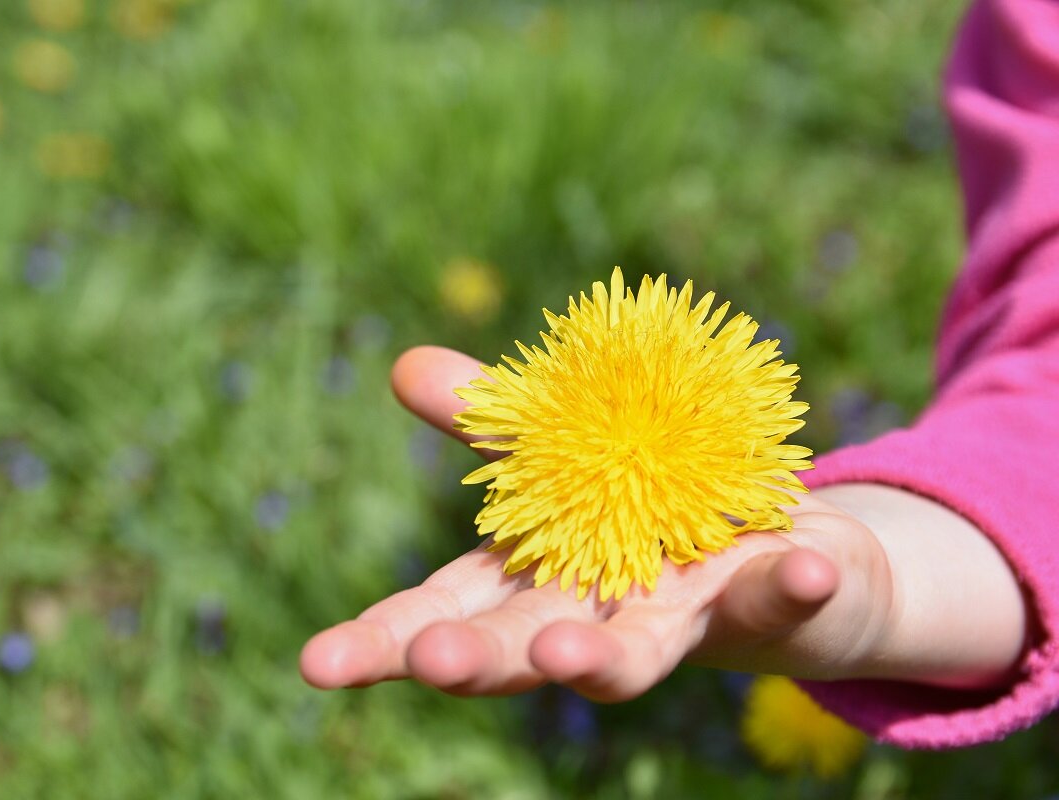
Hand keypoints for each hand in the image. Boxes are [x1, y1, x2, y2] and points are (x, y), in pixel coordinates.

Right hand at [300, 346, 1026, 698]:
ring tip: (574, 656)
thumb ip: (491, 424)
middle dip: (482, 659)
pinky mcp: (770, 598)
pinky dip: (789, 583)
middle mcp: (598, 614)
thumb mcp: (560, 455)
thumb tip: (405, 367)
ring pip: (638, 652)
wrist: (780, 546)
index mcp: (537, 580)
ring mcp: (683, 617)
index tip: (317, 665)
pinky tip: (803, 564)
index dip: (384, 640)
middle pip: (528, 647)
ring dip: (604, 657)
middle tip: (435, 664)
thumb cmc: (646, 504)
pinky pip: (779, 593)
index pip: (446, 613)